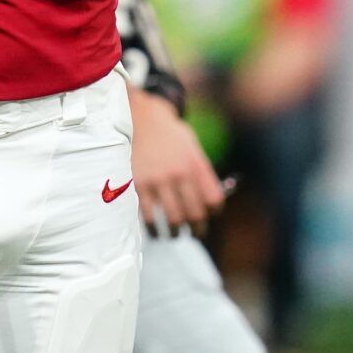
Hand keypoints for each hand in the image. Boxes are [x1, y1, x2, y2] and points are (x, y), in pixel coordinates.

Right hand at [128, 87, 226, 237]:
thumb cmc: (168, 134)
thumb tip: (209, 204)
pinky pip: (149, 216)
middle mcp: (180, 174)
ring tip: (175, 235)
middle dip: (197, 229)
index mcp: (195, 164)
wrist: (138, 117)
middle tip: (195, 232)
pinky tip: (155, 231)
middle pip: (195, 214)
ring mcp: (158, 180)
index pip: (214, 200)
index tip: (208, 216)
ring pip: (173, 219)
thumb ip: (200, 172)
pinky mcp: (139, 185)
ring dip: (176, 233)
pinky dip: (153, 228)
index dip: (213, 212)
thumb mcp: (191, 146)